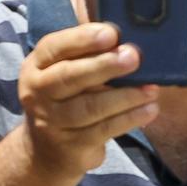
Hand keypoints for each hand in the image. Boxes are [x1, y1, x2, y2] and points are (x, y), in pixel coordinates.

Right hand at [18, 21, 158, 180]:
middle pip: (69, 77)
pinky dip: (129, 118)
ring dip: (124, 96)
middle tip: (133, 57)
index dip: (82, 39)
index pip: (53, 47)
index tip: (112, 33)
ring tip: (151, 89)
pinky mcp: (70, 147)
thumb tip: (125, 38)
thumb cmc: (65, 99)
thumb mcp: (64, 72)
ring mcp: (51, 122)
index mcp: (35, 66)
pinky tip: (149, 110)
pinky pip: (103, 129)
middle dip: (104, 65)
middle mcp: (37, 93)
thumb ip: (86, 54)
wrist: (46, 152)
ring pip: (90, 106)